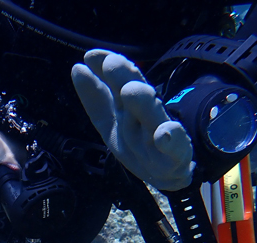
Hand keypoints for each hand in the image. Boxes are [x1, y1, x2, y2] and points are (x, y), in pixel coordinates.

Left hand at [71, 49, 193, 191]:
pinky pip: (176, 147)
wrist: (168, 172)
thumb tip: (78, 67)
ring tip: (130, 90)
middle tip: (110, 64)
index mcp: (130, 108)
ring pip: (152, 118)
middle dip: (123, 78)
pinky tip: (163, 135)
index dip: (105, 71)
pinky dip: (171, 140)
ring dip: (142, 104)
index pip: (117, 85)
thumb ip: (97, 97)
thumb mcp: (113, 121)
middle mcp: (146, 116)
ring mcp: (163, 135)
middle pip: (134, 95)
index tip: (91, 56)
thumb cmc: (138, 143)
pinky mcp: (178, 155)